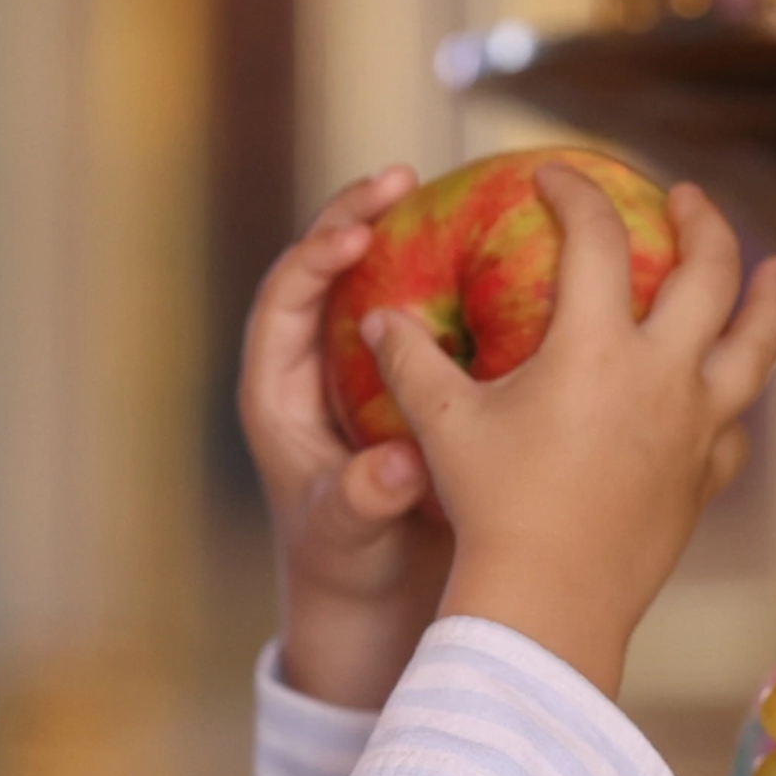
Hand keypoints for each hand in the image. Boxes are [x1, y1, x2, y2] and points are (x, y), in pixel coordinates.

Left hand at [240, 166, 452, 709]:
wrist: (373, 599)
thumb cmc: (348, 569)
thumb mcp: (351, 540)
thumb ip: (365, 502)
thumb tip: (398, 467)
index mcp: (278, 394)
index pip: (283, 302)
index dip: (314, 259)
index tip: (359, 235)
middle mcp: (311, 368)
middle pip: (323, 269)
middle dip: (358, 216)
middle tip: (404, 176)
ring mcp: (356, 368)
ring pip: (374, 279)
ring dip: (409, 232)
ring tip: (451, 186)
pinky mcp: (400, 379)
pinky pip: (420, 309)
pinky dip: (449, 274)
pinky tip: (497, 248)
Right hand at [362, 167, 775, 698]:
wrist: (551, 603)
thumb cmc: (491, 509)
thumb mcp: (442, 426)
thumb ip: (411, 362)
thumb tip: (378, 315)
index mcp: (598, 347)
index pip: (598, 238)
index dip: (577, 193)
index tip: (558, 176)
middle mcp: (664, 376)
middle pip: (711, 272)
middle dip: (703, 222)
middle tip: (685, 198)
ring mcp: (697, 428)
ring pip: (756, 348)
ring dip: (769, 301)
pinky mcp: (705, 479)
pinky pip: (736, 428)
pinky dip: (735, 401)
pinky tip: (729, 393)